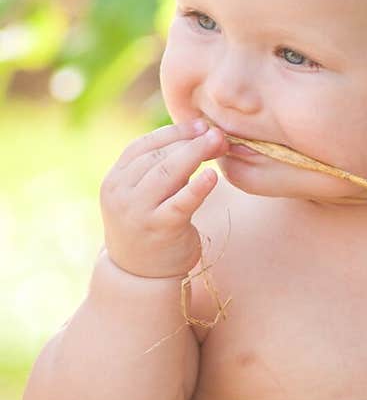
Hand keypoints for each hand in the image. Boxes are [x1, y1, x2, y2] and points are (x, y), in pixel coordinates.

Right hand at [100, 120, 227, 278]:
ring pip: (167, 172)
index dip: (173, 132)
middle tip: (217, 133)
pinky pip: (180, 202)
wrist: (141, 275)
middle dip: (190, 141)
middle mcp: (121, 193)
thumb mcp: (147, 195)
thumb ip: (161, 169)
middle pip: (157, 156)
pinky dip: (197, 187)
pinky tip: (213, 176)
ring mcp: (138, 211)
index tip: (200, 125)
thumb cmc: (150, 227)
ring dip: (195, 154)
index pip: (142, 145)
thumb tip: (199, 135)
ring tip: (219, 144)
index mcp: (115, 180)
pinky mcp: (160, 228)